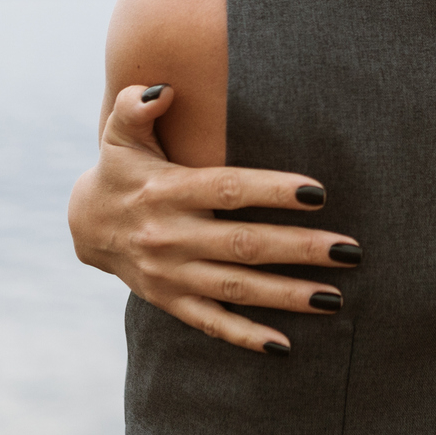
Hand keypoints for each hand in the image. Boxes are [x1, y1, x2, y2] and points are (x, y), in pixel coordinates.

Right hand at [69, 84, 359, 353]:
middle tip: (350, 250)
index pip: (228, 190)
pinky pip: (212, 322)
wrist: (86, 226)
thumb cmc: (121, 169)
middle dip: (300, 249)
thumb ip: (136, 105)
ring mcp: (170, 275)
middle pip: (244, 244)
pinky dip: (245, 336)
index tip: (319, 193)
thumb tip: (164, 89)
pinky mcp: (171, 302)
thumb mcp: (120, 134)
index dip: (273, 192)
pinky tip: (285, 345)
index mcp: (167, 191)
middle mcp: (169, 236)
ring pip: (237, 287)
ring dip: (287, 295)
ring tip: (335, 297)